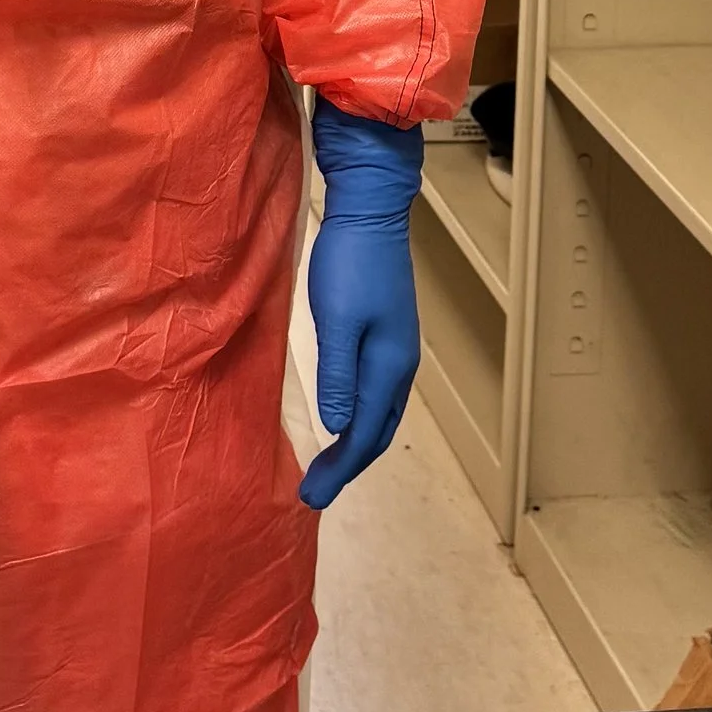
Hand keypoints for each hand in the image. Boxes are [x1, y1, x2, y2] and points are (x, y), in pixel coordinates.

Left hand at [298, 100, 422, 511]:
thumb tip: (339, 428)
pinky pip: (377, 394)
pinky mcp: (387, 335)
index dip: (340, 471)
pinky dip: (360, 418)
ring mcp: (397, 350)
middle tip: (315, 494)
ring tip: (328, 468)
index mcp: (388, 368)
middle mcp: (400, 366)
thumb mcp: (336, 320)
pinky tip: (343, 418)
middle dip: (348, 467)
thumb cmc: (350, 263)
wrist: (372, 213)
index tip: (311, 498)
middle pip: (378, 432)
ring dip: (355, 445)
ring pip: (380, 414)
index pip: (365, 436)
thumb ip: (338, 374)